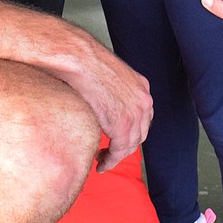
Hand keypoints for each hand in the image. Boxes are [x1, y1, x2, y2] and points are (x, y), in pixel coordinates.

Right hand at [49, 24, 153, 172]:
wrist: (79, 59)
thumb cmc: (84, 63)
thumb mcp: (108, 76)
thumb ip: (111, 91)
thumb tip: (102, 102)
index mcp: (141, 86)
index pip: (142, 117)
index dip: (131, 132)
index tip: (119, 140)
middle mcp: (143, 99)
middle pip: (139, 132)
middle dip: (125, 146)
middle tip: (110, 154)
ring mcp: (135, 112)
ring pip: (131, 144)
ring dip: (117, 156)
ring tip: (103, 161)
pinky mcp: (122, 124)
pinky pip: (120, 150)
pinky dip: (110, 160)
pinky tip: (101, 163)